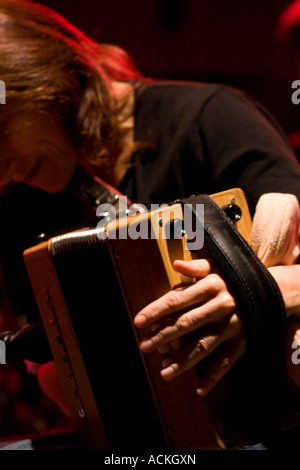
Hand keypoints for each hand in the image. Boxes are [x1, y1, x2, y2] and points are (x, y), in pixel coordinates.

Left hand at [134, 259, 246, 394]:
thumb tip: (175, 264)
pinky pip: (226, 362)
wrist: (272, 291)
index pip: (177, 300)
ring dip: (183, 361)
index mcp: (210, 287)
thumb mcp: (218, 267)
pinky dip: (214, 376)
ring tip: (164, 373)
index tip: (138, 321)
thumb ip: (196, 267)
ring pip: (204, 346)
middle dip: (163, 336)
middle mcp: (220, 307)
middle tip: (143, 346)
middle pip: (186, 324)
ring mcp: (232, 326)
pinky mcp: (242, 342)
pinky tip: (199, 389)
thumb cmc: (235, 279)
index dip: (156, 310)